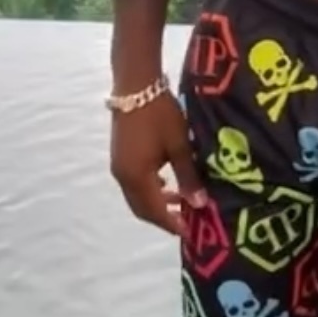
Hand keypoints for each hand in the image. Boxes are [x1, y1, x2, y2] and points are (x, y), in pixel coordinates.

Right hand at [110, 90, 205, 236]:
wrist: (136, 84)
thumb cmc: (160, 114)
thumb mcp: (179, 145)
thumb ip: (188, 176)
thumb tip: (199, 204)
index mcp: (136, 177)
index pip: (154, 211)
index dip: (171, 223)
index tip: (190, 232)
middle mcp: (123, 176)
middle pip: (142, 208)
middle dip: (163, 217)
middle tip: (185, 220)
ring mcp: (118, 165)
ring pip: (137, 195)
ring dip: (156, 202)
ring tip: (179, 201)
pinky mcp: (120, 155)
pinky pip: (134, 182)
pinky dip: (149, 189)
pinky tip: (164, 181)